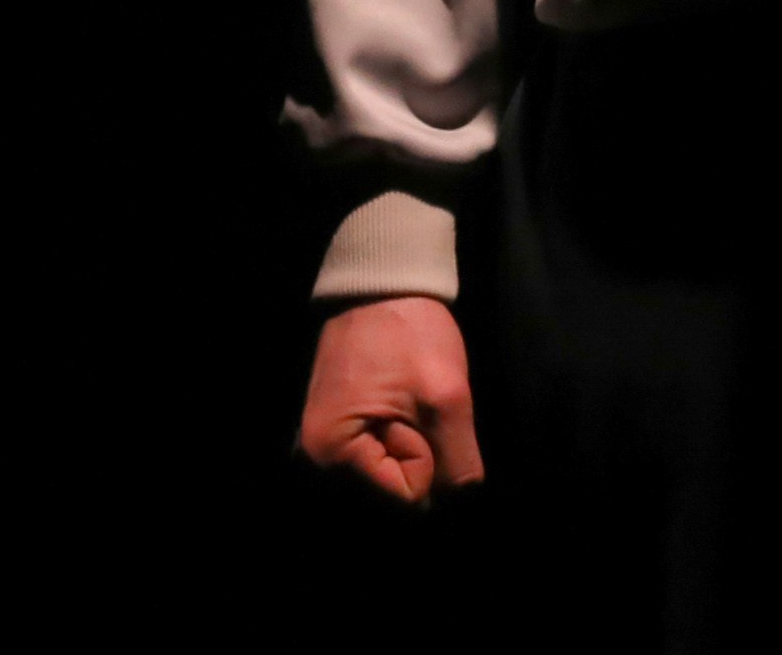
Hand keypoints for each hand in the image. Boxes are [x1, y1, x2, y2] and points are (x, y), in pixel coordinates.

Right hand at [298, 296, 483, 505]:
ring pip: (389, 472)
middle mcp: (320, 457)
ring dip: (411, 444)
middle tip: (410, 404)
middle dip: (416, 454)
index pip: (402, 496)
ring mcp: (328, 442)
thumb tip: (462, 500)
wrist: (383, 281)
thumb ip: (458, 460)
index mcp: (331, 453)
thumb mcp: (446, 396)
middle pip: (391, 488)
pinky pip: (380, 452)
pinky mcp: (340, 427)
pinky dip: (400, 433)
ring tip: (404, 399)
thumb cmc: (409, 330)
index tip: (416, 412)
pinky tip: (400, 403)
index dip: (423, 459)